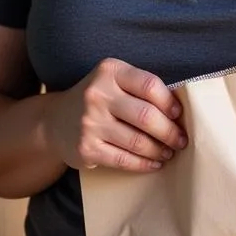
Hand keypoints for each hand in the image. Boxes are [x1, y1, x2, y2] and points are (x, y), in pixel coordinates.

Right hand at [43, 58, 186, 172]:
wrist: (55, 120)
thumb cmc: (98, 99)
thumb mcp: (114, 80)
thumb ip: (140, 88)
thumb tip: (178, 111)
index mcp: (110, 71)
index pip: (149, 85)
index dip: (169, 102)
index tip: (179, 115)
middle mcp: (98, 94)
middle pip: (146, 116)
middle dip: (170, 132)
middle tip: (181, 140)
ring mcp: (90, 123)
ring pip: (137, 141)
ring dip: (159, 150)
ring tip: (169, 152)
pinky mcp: (86, 149)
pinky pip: (123, 160)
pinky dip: (143, 164)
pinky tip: (154, 163)